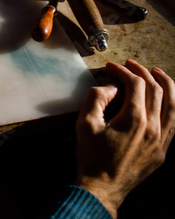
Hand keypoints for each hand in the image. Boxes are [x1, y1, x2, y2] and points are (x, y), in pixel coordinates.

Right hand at [74, 59, 174, 217]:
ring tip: (156, 72)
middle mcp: (153, 127)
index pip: (135, 84)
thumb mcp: (85, 123)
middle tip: (130, 65)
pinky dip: (171, 104)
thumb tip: (110, 87)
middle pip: (156, 89)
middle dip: (142, 72)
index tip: (111, 67)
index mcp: (134, 119)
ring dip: (165, 84)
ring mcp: (161, 139)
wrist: (103, 186)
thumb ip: (96, 98)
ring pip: (172, 104)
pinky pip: (173, 121)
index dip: (123, 71)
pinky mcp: (162, 150)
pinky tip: (164, 99)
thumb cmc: (92, 156)